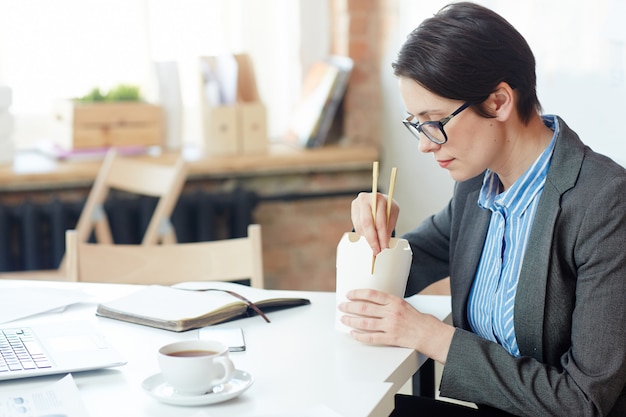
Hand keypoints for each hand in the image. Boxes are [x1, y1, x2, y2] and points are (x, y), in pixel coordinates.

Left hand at [338, 288, 453, 363]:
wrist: (430, 334)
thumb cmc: (418, 320)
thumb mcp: (404, 305)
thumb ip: (389, 303)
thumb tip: (370, 302)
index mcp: (395, 301)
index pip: (371, 295)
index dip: (357, 294)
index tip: (349, 294)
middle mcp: (391, 313)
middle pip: (364, 308)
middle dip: (349, 307)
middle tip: (341, 306)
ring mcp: (390, 326)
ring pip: (365, 322)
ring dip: (351, 320)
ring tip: (343, 319)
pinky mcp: (390, 339)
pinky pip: (371, 337)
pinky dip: (360, 336)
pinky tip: (353, 333)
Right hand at [351, 192, 399, 255]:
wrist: (378, 200)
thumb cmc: (386, 208)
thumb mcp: (392, 214)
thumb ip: (388, 227)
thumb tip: (384, 244)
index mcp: (378, 198)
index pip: (380, 221)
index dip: (382, 236)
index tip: (384, 247)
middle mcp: (365, 199)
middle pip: (367, 223)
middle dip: (372, 240)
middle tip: (376, 251)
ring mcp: (357, 204)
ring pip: (360, 226)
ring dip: (366, 239)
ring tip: (373, 248)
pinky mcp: (353, 210)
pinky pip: (357, 226)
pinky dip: (363, 235)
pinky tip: (368, 241)